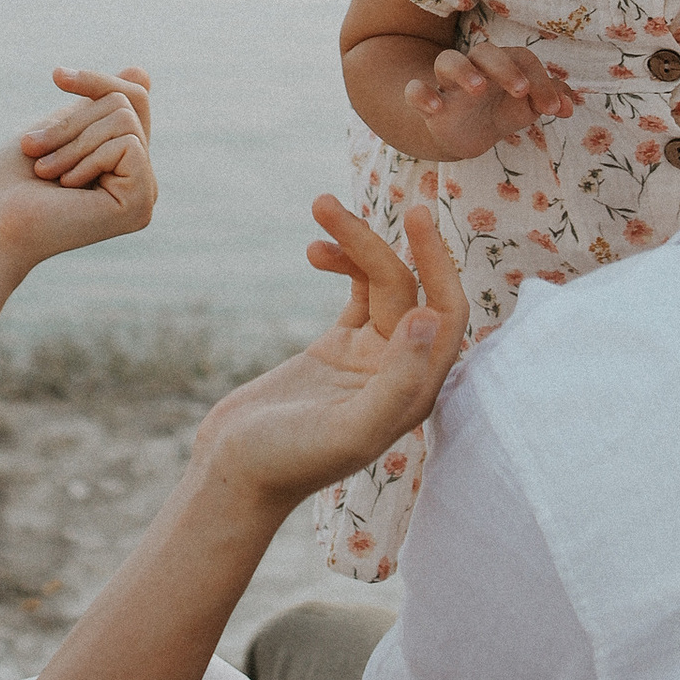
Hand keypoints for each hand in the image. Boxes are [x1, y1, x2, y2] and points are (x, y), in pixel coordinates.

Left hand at [0, 67, 156, 272]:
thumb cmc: (14, 180)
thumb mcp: (61, 126)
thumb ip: (99, 106)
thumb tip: (141, 72)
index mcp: (122, 160)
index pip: (133, 97)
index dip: (97, 80)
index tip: (56, 76)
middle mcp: (140, 177)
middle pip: (126, 104)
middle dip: (72, 121)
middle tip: (33, 149)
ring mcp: (145, 192)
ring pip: (124, 121)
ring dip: (72, 142)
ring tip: (45, 171)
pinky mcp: (142, 201)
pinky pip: (128, 144)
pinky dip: (87, 158)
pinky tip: (67, 188)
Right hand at [189, 198, 466, 519]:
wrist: (234, 475)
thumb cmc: (288, 462)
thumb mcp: (347, 428)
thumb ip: (396, 381)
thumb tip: (426, 318)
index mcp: (416, 391)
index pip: (446, 313)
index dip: (438, 263)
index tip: (412, 218)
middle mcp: (402, 371)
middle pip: (407, 288)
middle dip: (376, 243)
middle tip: (336, 205)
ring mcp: (369, 358)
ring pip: (380, 284)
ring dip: (355, 245)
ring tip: (317, 209)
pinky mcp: (337, 350)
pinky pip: (357, 293)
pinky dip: (341, 264)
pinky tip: (313, 250)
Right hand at [405, 37, 577, 155]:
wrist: (468, 136)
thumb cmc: (502, 111)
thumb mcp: (529, 107)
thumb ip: (551, 99)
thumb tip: (570, 106)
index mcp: (503, 65)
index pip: (522, 59)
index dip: (541, 81)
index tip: (554, 110)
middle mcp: (476, 68)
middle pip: (485, 51)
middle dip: (504, 67)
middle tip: (520, 90)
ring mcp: (449, 85)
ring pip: (447, 60)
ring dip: (463, 71)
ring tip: (478, 89)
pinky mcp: (428, 103)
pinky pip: (415, 90)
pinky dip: (421, 94)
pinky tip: (435, 108)